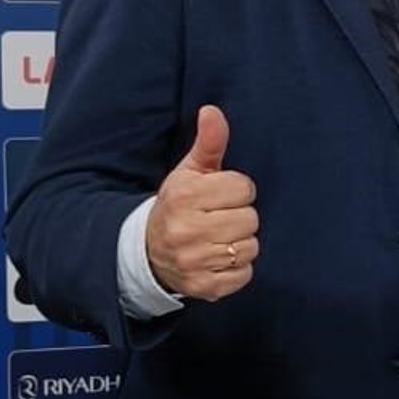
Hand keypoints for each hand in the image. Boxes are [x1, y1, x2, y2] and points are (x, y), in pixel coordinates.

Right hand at [144, 105, 259, 301]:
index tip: (219, 196)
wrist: (148, 252)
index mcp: (184, 196)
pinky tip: (217, 259)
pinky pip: (244, 274)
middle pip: (250, 219)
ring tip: (217, 238)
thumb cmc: (178, 205)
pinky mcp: (204, 287)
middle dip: (239, 216)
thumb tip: (212, 111)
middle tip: (218, 218)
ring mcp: (194, 261)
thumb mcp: (189, 172)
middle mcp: (186, 230)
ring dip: (239, 243)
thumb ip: (208, 143)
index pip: (244, 188)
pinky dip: (237, 268)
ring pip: (250, 247)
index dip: (236, 190)